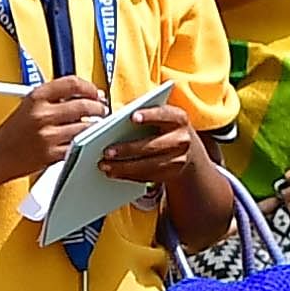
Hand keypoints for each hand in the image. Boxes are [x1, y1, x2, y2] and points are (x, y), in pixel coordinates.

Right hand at [0, 75, 105, 180]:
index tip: (96, 92)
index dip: (89, 87)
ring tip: (94, 125)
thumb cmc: (14, 131)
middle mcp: (42, 114)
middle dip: (99, 108)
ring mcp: (48, 135)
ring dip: (95, 126)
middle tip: (102, 110)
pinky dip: (86, 142)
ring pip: (86, 126)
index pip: (72, 83)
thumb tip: (84, 93)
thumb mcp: (29, 104)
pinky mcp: (52, 154)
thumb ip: (54, 97)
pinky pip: (78, 145)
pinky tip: (85, 140)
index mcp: (36, 97)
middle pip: (84, 105)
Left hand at [99, 95, 214, 194]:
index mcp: (178, 118)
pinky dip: (129, 175)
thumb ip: (141, 114)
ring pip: (149, 165)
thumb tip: (113, 121)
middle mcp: (182, 139)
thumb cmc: (161, 125)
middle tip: (106, 152)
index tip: (132, 117)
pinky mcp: (172, 174)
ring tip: (104, 166)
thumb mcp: (157, 116)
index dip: (149, 116)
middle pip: (153, 145)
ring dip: (124, 167)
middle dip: (128, 150)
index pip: (164, 115)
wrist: (185, 147)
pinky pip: (149, 176)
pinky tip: (114, 173)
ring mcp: (179, 159)